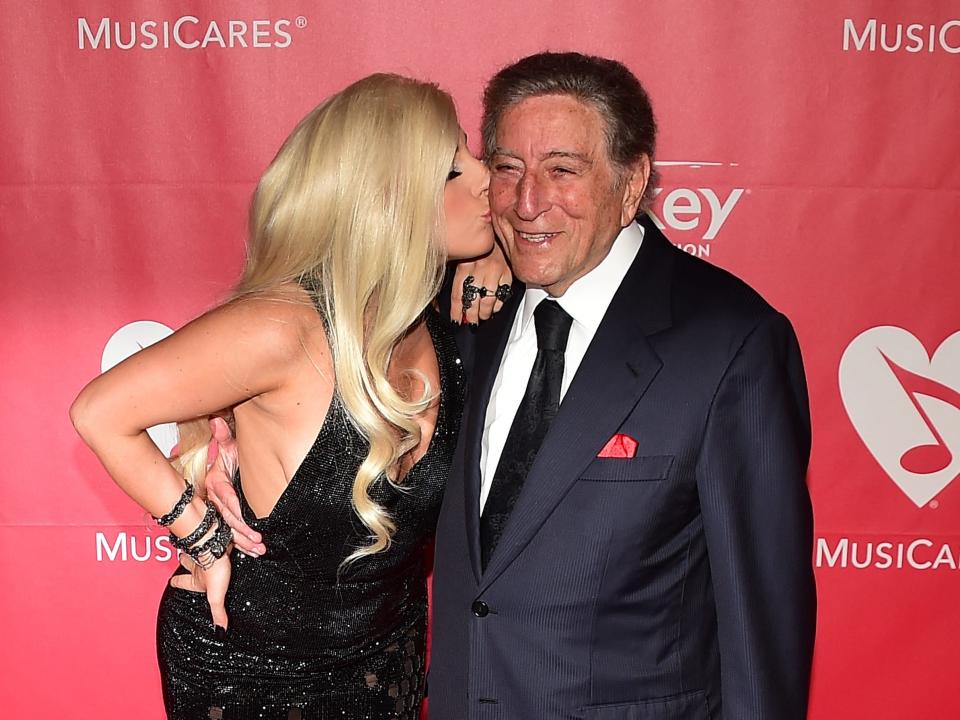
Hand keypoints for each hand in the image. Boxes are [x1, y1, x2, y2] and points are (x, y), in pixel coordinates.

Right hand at [169, 550, 231, 630]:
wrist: (218, 549)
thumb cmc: (214, 570)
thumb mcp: (216, 597)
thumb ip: (218, 613)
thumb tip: (220, 631)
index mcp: (195, 579)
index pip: (181, 582)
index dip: (176, 583)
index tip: (171, 583)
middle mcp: (198, 564)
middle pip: (186, 562)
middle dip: (184, 562)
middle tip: (181, 560)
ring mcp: (205, 552)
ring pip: (197, 550)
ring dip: (197, 550)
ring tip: (198, 550)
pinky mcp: (216, 542)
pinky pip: (212, 542)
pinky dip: (214, 542)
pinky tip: (218, 542)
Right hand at [204, 416, 265, 555]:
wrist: (226, 465)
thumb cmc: (230, 456)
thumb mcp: (229, 446)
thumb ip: (224, 435)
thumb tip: (217, 420)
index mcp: (216, 482)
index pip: (226, 500)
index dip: (238, 513)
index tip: (251, 524)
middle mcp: (215, 498)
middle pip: (228, 519)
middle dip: (243, 532)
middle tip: (259, 541)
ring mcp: (218, 509)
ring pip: (228, 530)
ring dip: (243, 542)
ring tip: (258, 549)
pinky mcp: (223, 517)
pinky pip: (229, 533)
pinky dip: (240, 543)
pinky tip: (252, 550)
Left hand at [450, 241, 511, 324]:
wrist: (494, 226)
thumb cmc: (473, 242)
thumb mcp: (458, 255)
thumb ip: (453, 274)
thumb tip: (444, 298)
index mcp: (464, 264)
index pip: (458, 295)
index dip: (456, 312)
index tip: (456, 321)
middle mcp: (479, 268)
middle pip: (473, 300)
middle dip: (471, 315)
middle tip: (470, 323)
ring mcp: (495, 270)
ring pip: (489, 299)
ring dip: (485, 312)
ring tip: (482, 317)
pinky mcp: (508, 271)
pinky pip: (504, 293)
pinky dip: (499, 303)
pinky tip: (494, 307)